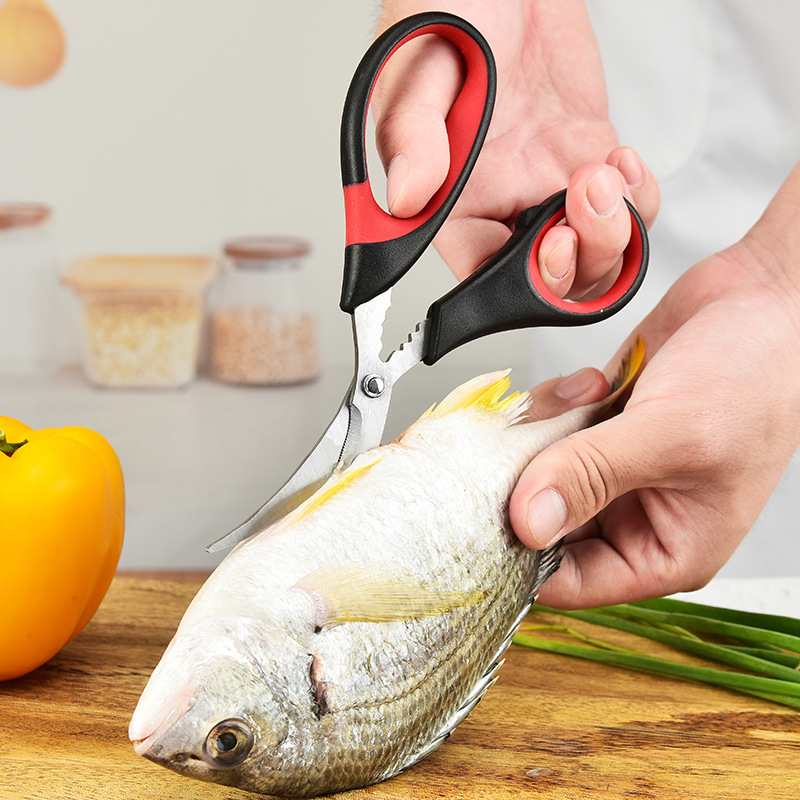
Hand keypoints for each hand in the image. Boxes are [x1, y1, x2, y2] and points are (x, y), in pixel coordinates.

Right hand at [374, 0, 659, 296]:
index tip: (549, 245)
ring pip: (593, 252)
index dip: (522, 281)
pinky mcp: (584, 155)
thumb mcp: (416, 69)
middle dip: (581, 259)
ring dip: (615, 229)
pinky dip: (639, 201)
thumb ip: (412, 136)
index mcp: (452, 201)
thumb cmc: (448, 8)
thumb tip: (406, 199)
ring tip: (605, 172)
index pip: (484, 274)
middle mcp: (500, 202)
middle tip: (583, 202)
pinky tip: (623, 162)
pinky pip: (624, 209)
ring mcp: (546, 182)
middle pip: (549, 278)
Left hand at [510, 162, 799, 607]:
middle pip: (542, 524)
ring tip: (579, 404)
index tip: (480, 522)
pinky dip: (554, 404)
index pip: (571, 582)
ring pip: (535, 471)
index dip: (520, 558)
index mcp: (666, 548)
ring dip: (544, 434)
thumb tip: (528, 523)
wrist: (766, 301)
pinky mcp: (595, 426)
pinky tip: (591, 383)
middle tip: (516, 448)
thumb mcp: (672, 436)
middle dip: (525, 482)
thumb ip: (593, 476)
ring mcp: (610, 467)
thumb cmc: (759, 378)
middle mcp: (633, 514)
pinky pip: (544, 429)